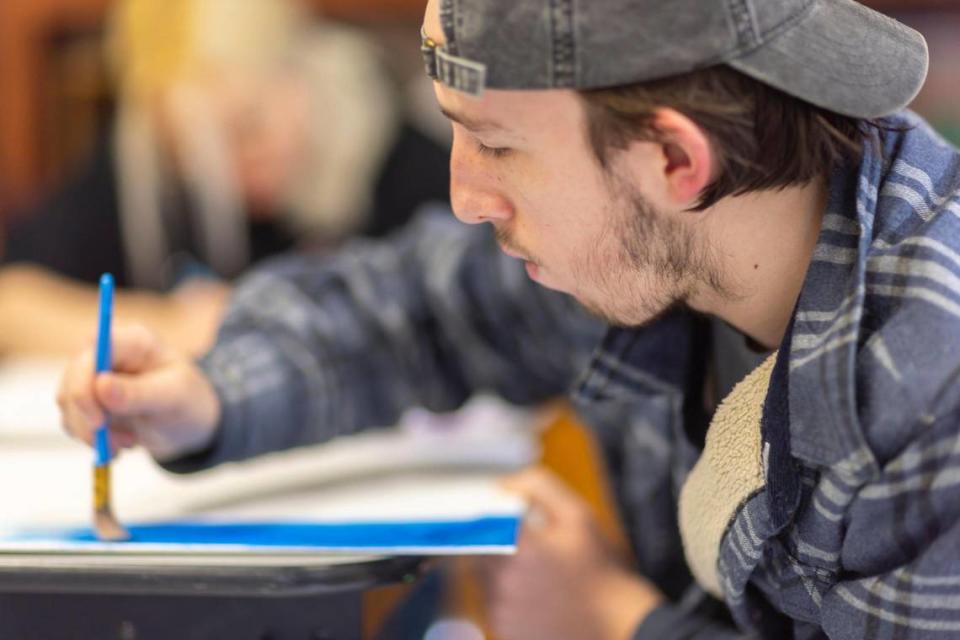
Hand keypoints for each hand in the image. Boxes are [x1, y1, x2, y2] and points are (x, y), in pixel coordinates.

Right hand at [57, 324, 220, 461]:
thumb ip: (138, 393)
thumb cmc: (188, 402)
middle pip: (73, 376)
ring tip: (128, 443)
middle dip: (87, 416)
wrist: (189, 425)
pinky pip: (72, 419)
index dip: (85, 381)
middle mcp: (108, 353)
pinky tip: (119, 443)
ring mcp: (94, 376)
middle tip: (114, 443)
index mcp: (134, 341)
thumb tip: (100, 385)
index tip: (99, 420)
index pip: (94, 348)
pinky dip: (91, 437)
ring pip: (68, 402)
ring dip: (90, 431)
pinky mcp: (88, 400)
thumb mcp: (173, 398)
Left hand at [484, 467, 663, 639]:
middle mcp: (503, 580)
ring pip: (482, 577)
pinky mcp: (503, 630)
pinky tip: (535, 594)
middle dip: (496, 543)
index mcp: (519, 547)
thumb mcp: (578, 515)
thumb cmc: (600, 570)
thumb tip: (505, 483)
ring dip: (499, 569)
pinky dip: (505, 594)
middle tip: (529, 547)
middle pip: (477, 549)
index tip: (498, 517)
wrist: (615, 624)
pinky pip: (491, 602)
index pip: (479, 521)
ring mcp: (501, 609)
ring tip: (536, 573)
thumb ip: (538, 487)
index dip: (486, 517)